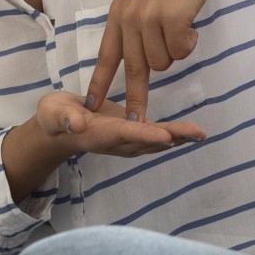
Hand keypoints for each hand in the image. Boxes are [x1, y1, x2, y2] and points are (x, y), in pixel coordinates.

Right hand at [31, 88, 206, 156]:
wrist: (60, 126)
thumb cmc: (55, 115)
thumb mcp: (53, 112)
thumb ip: (64, 118)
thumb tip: (75, 124)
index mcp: (99, 134)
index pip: (124, 134)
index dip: (145, 135)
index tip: (165, 136)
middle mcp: (116, 141)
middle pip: (147, 140)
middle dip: (173, 137)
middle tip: (198, 134)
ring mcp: (125, 141)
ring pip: (155, 140)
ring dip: (179, 137)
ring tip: (201, 133)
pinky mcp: (132, 134)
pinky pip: (155, 136)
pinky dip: (174, 135)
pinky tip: (191, 133)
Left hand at [86, 0, 254, 119]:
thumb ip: (140, 22)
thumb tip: (147, 55)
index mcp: (119, 14)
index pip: (105, 56)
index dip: (99, 84)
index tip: (90, 107)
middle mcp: (129, 19)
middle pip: (136, 69)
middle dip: (138, 99)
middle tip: (140, 121)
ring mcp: (148, 19)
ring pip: (164, 62)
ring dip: (176, 50)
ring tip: (182, 26)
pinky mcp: (171, 20)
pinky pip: (182, 51)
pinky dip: (190, 42)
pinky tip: (191, 23)